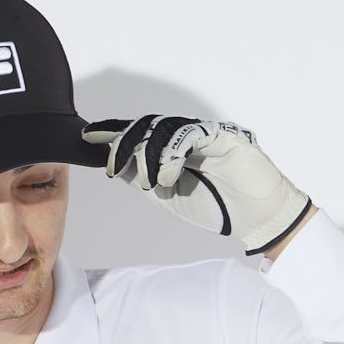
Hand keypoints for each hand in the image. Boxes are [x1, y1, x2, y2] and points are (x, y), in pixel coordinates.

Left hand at [80, 114, 310, 254]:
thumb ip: (144, 179)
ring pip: (164, 128)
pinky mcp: (224, 135)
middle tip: (111, 166)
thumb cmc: (217, 206)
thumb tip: (114, 165)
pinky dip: (172, 156)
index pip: (139, 133)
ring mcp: (205, 133)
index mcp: (172, 148)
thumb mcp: (168, 196)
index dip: (113, 131)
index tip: (87, 136)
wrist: (256, 218)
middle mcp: (187, 136)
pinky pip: (190, 135)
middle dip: (123, 143)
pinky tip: (167, 177)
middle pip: (147, 126)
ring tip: (148, 183)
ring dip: (147, 155)